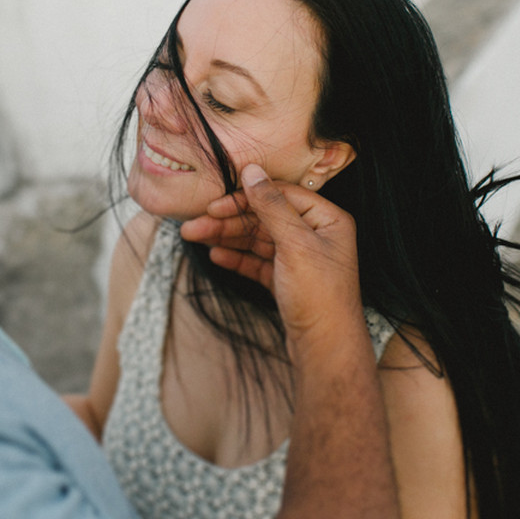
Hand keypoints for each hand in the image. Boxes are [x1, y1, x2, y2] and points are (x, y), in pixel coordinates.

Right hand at [180, 164, 363, 344]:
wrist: (325, 348)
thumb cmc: (319, 295)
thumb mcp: (295, 244)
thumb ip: (271, 206)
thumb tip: (251, 170)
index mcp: (327, 219)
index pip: (280, 195)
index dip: (245, 197)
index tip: (214, 204)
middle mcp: (315, 235)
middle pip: (264, 217)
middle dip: (228, 221)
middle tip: (193, 226)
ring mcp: (300, 259)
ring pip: (257, 240)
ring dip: (226, 238)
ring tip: (194, 238)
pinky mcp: (287, 280)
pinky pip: (258, 261)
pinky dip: (237, 257)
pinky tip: (216, 255)